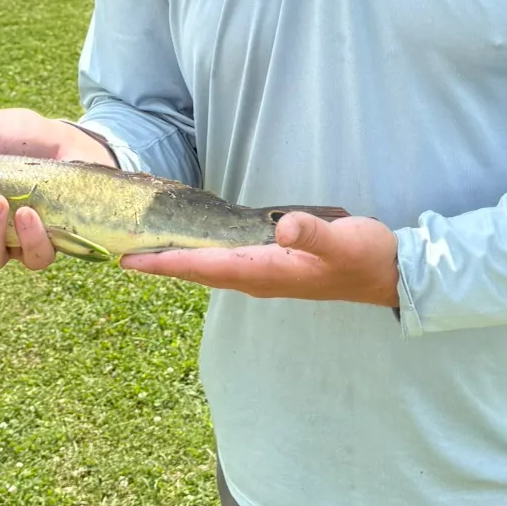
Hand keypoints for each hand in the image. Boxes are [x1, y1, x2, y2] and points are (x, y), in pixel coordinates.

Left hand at [120, 212, 400, 307]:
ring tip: (142, 250)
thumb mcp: (343, 240)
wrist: (389, 274)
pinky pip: (224, 264)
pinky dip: (199, 256)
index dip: (165, 263)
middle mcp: (258, 278)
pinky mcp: (272, 267)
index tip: (127, 260)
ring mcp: (264, 275)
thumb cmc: (365, 256)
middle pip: (196, 271)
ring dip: (176, 262)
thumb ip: (313, 234)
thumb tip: (285, 227)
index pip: (204, 268)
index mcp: (266, 272)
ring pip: (208, 269)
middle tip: (118, 253)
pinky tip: (190, 245)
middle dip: (159, 263)